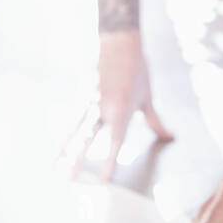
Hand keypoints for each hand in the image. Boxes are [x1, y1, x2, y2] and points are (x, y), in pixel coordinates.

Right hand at [60, 30, 172, 180]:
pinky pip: (72, 118)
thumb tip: (169, 137)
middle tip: (67, 178)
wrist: (119, 42)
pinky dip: (65, 133)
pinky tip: (58, 145)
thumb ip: (155, 121)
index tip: (103, 179)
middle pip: (87, 139)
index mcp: (123, 110)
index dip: (109, 161)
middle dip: (77, 159)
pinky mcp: (82, 94)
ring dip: (64, 149)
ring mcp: (90, 101)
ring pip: (74, 130)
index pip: (115, 142)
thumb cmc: (138, 69)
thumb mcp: (148, 96)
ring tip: (54, 165)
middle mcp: (103, 108)